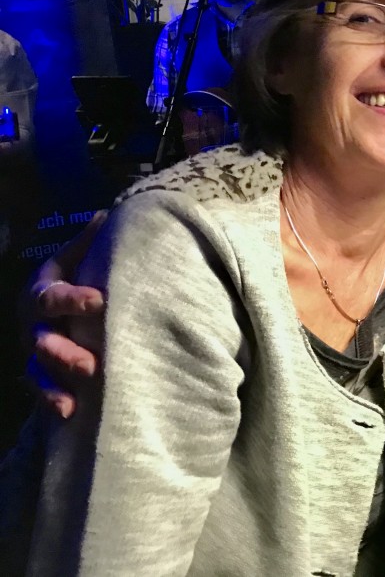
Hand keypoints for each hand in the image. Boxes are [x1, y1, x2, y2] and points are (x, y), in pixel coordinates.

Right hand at [27, 211, 107, 417]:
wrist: (54, 300)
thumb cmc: (74, 275)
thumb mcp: (76, 257)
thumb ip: (88, 242)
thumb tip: (107, 215)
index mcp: (42, 291)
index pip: (53, 297)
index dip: (73, 299)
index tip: (99, 301)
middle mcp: (33, 324)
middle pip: (43, 340)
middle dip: (64, 354)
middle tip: (90, 365)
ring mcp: (35, 351)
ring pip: (39, 370)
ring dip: (55, 385)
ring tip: (73, 400)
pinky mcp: (43, 373)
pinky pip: (42, 390)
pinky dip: (52, 402)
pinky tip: (67, 414)